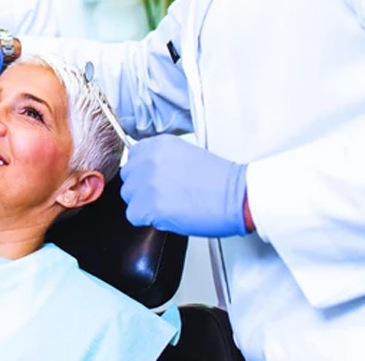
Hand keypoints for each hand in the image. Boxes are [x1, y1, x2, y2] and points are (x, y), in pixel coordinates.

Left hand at [120, 134, 248, 237]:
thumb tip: (146, 173)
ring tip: (169, 206)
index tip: (154, 181)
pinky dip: (148, 220)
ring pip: (129, 198)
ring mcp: (147, 182)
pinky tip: (168, 216)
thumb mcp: (186, 154)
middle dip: (141, 190)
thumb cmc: (219, 180)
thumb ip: (161, 160)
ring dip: (144, 205)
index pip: (132, 158)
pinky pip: (134, 216)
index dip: (142, 174)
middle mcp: (149, 159)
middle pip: (128, 179)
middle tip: (164, 196)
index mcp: (158, 144)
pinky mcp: (149, 206)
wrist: (237, 196)